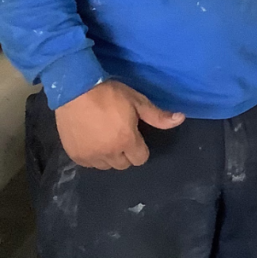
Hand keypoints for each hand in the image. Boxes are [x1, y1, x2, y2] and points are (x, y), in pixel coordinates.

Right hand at [54, 80, 184, 169]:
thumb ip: (158, 116)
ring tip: (107, 138)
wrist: (75, 91)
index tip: (136, 136)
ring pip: (106, 166)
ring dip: (110, 156)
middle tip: (122, 135)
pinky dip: (93, 156)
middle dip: (126, 153)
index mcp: (126, 141)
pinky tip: (93, 141)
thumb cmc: (110, 94)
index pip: (141, 159)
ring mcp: (89, 156)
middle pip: (124, 165)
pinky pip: (89, 164)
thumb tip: (181, 119)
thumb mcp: (137, 101)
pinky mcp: (74, 155)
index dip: (141, 148)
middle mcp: (108, 154)